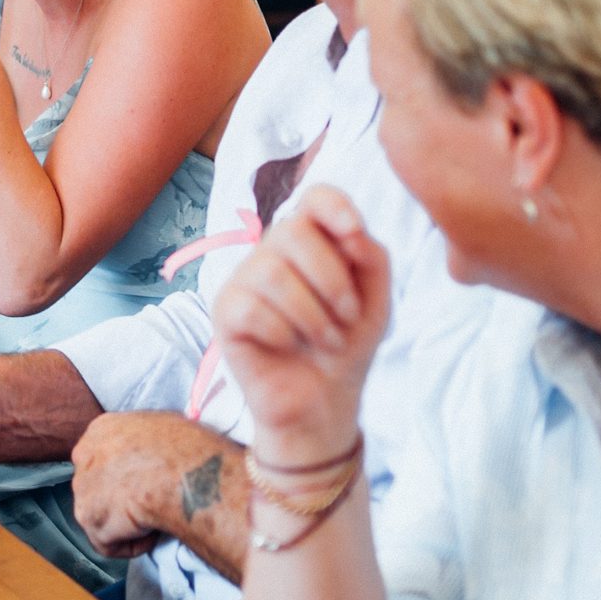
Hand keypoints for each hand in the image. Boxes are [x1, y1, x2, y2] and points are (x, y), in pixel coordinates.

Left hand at [71, 411, 225, 558]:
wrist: (181, 474)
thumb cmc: (185, 449)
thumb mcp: (165, 425)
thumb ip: (145, 440)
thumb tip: (156, 452)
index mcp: (102, 429)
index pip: (104, 456)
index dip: (126, 473)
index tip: (147, 480)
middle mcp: (85, 456)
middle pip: (97, 484)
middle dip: (120, 498)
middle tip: (150, 501)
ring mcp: (83, 489)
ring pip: (100, 514)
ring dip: (126, 522)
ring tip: (155, 516)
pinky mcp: (89, 520)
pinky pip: (110, 543)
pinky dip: (134, 544)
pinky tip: (153, 532)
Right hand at [212, 186, 390, 460]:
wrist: (324, 402)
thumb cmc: (346, 345)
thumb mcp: (376, 301)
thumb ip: (371, 258)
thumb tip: (350, 235)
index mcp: (312, 241)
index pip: (315, 197)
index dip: (334, 206)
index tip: (356, 232)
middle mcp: (272, 251)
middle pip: (292, 230)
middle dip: (331, 279)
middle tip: (347, 318)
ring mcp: (244, 279)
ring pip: (272, 271)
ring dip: (312, 315)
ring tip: (327, 341)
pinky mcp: (225, 311)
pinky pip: (252, 307)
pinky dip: (283, 333)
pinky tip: (289, 347)